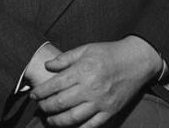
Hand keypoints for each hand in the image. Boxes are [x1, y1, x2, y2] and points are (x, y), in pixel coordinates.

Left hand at [30, 36, 161, 126]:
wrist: (136, 61)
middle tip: (39, 107)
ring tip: (49, 120)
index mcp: (82, 71)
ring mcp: (100, 102)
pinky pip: (91, 125)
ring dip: (57, 121)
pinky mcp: (110, 112)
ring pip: (73, 118)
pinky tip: (69, 127)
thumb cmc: (108, 53)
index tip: (33, 95)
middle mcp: (90, 88)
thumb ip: (65, 58)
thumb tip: (47, 66)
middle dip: (46, 107)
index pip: (55, 85)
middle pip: (61, 103)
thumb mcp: (85, 49)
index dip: (41, 92)